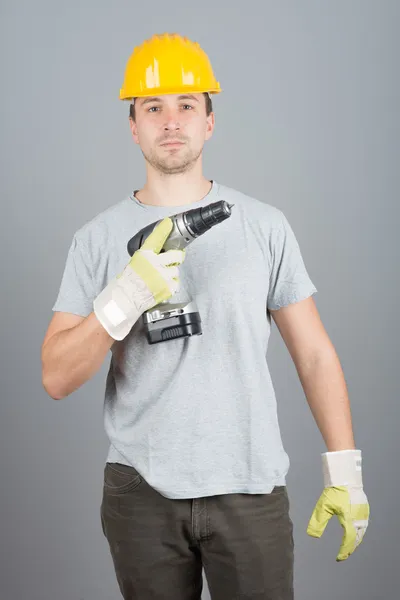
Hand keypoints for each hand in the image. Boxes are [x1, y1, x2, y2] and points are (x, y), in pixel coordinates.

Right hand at [94, 217, 184, 339]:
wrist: (126, 299)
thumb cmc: (128, 282)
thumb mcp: (136, 263)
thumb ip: (148, 258)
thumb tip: (162, 254)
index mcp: (145, 256)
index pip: (156, 239)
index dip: (164, 229)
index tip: (169, 223)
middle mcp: (155, 264)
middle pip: (176, 255)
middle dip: (178, 257)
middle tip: (175, 259)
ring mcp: (163, 276)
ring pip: (176, 270)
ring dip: (172, 274)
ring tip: (162, 279)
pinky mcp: (168, 287)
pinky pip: (176, 283)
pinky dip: (172, 285)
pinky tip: (163, 287)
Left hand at [306, 450, 369, 560]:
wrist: (345, 476)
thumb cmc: (334, 491)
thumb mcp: (323, 506)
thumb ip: (318, 522)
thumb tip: (312, 536)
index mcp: (349, 520)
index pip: (348, 541)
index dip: (344, 551)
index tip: (338, 558)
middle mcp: (359, 519)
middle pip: (356, 539)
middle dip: (350, 549)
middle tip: (343, 555)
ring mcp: (363, 514)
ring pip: (361, 533)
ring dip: (355, 541)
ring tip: (349, 547)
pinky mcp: (365, 509)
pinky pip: (364, 525)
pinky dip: (359, 533)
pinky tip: (355, 533)